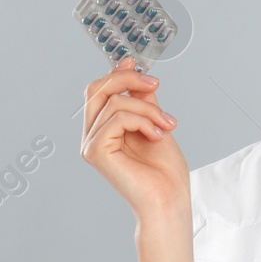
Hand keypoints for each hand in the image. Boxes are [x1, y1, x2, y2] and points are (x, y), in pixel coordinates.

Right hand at [82, 58, 189, 223]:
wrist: (169, 200)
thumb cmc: (165, 172)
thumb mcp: (155, 122)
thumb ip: (142, 99)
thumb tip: (134, 69)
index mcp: (103, 130)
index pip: (99, 91)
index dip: (116, 72)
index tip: (135, 61)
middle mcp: (92, 136)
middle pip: (97, 89)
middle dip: (127, 79)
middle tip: (155, 84)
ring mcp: (90, 144)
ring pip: (114, 102)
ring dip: (148, 108)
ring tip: (167, 124)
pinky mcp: (95, 151)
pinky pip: (117, 117)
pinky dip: (142, 120)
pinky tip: (156, 135)